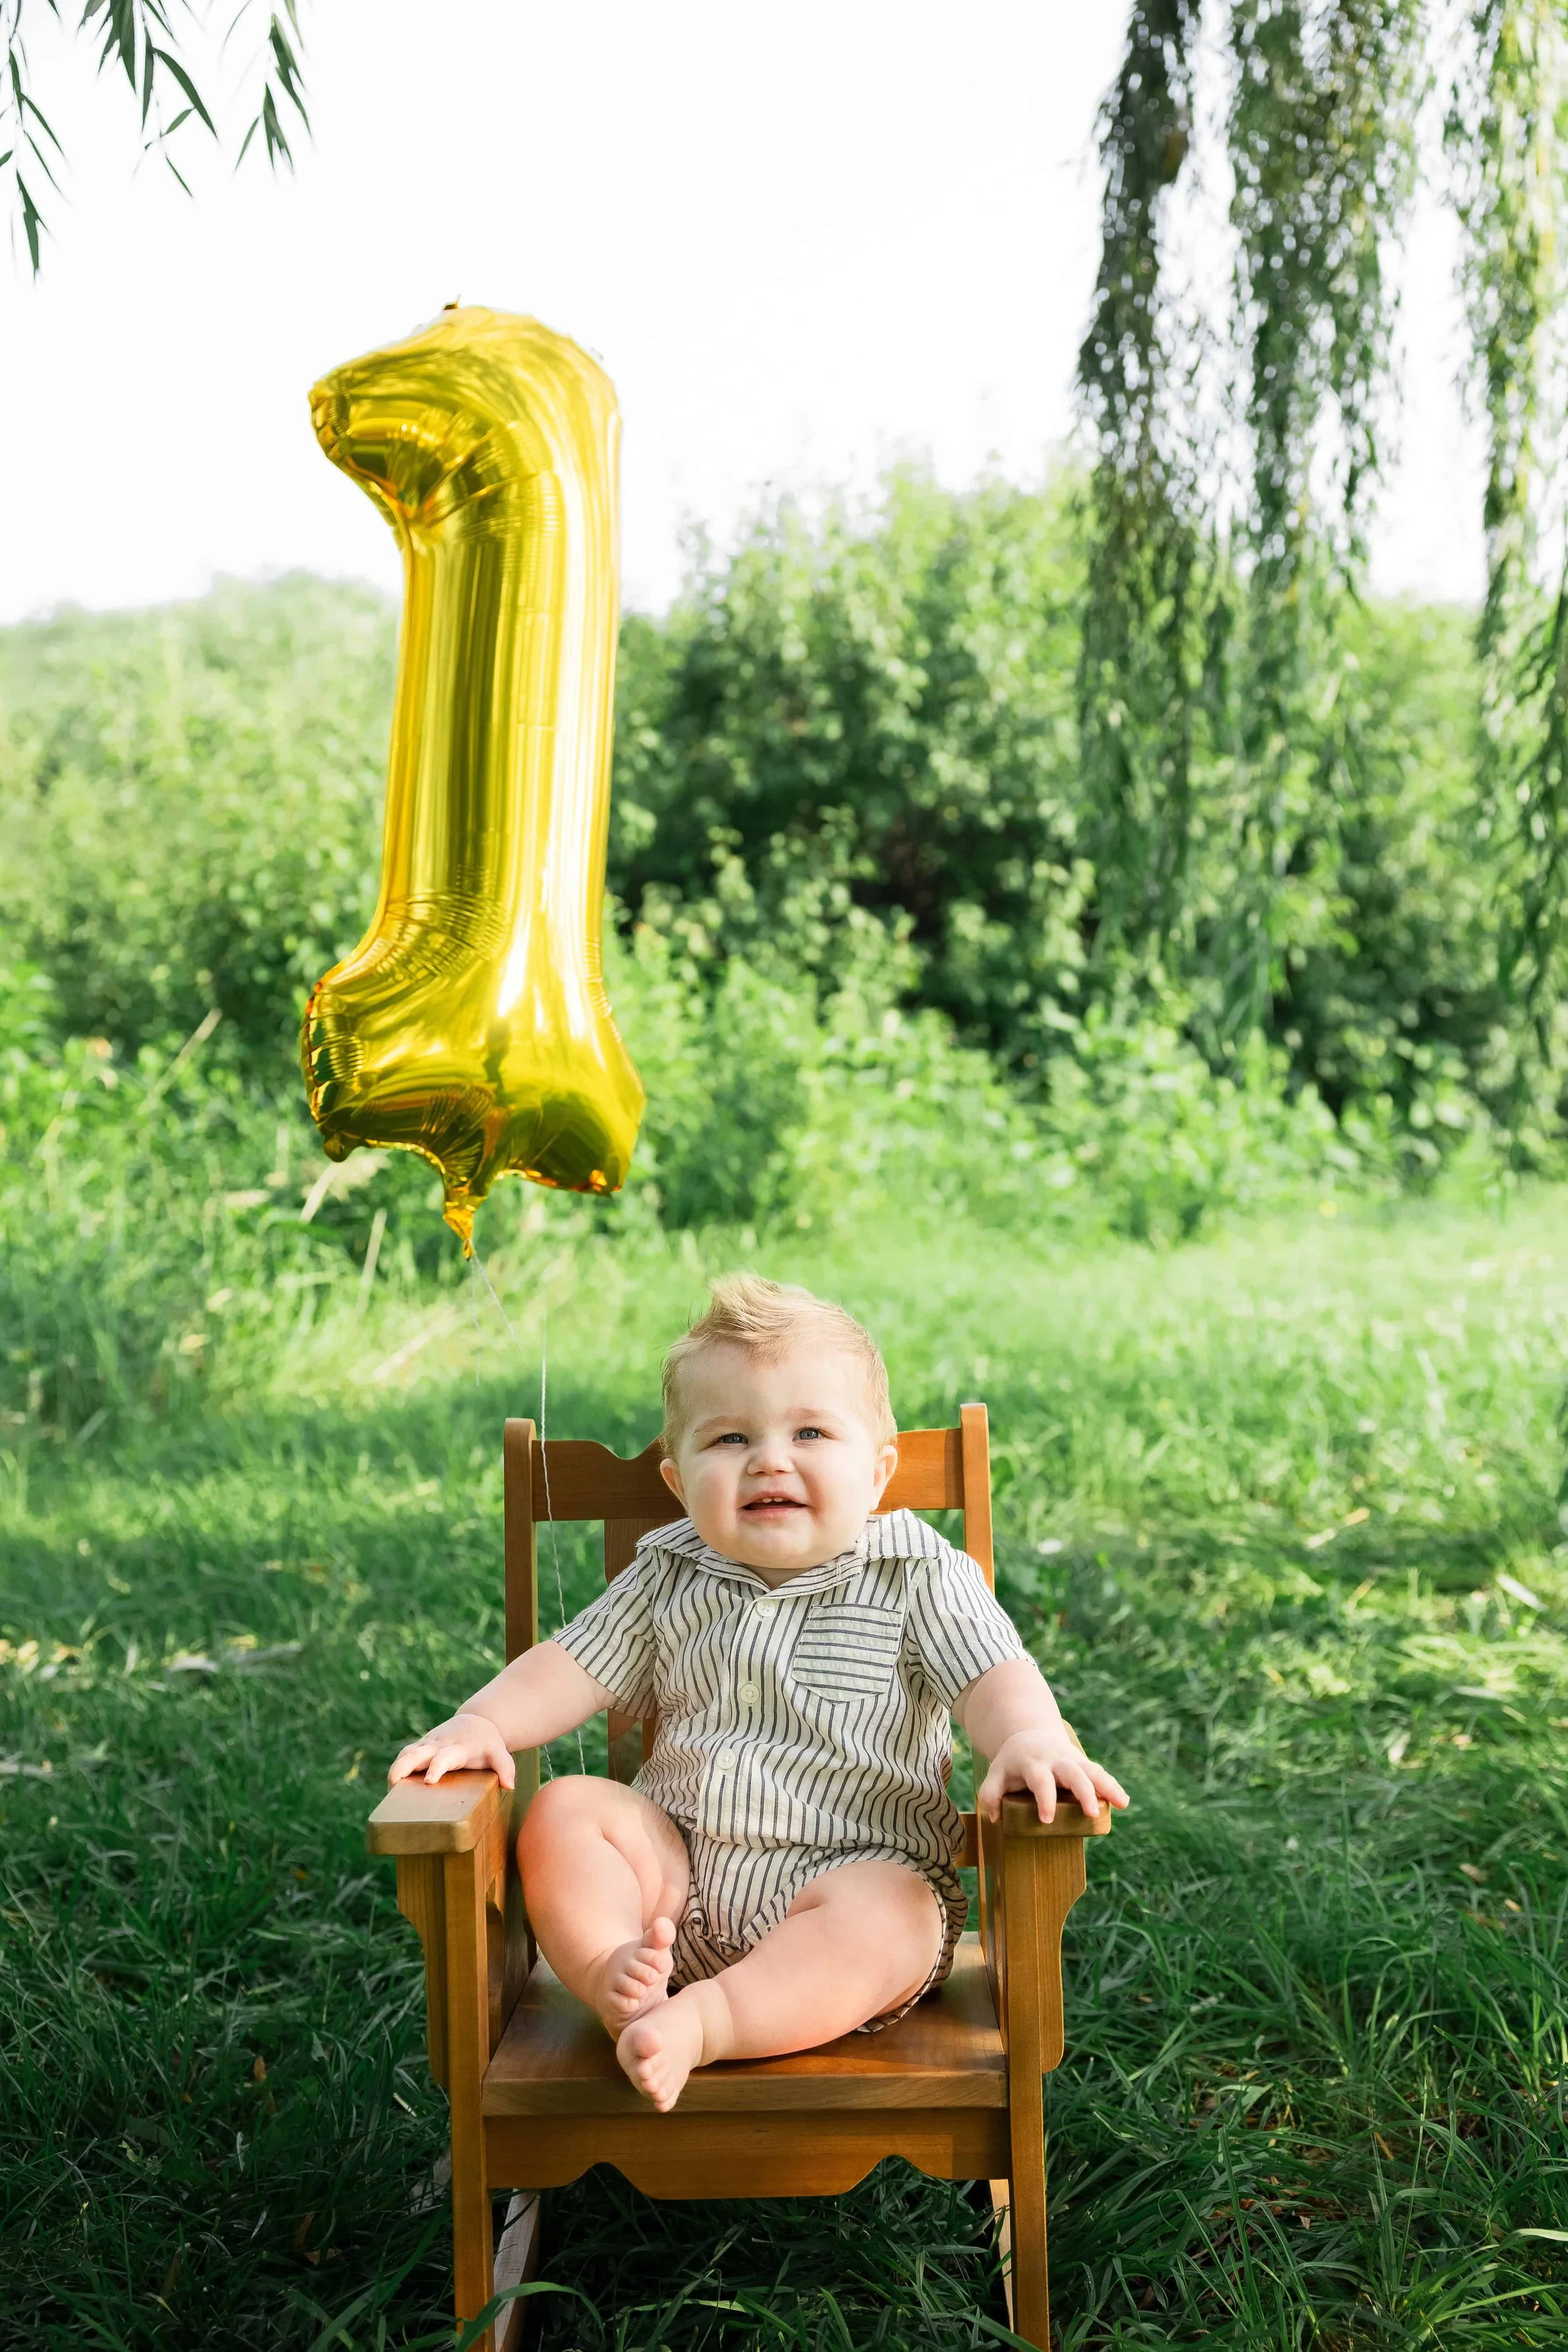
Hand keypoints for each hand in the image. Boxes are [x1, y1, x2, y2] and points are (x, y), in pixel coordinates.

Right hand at [388, 1710, 514, 1789]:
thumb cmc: (487, 1743)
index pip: (444, 1757)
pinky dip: (396, 1769)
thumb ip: (505, 1767)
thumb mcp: (499, 1752)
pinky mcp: (419, 1749)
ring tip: (389, 1792)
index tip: (429, 1781)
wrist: (476, 1722)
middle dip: (403, 1767)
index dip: (436, 1768)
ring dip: (395, 1769)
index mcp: (457, 1748)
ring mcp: (426, 1746)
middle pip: (415, 1753)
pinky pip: (404, 1757)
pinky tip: (392, 1789)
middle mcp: (438, 1745)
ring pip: (405, 1754)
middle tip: (394, 1785)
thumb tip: (510, 1785)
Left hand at [976, 1730, 1128, 1824]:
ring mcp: (1073, 1760)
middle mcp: (1056, 1760)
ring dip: (1108, 1785)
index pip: (1040, 1780)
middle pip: (1073, 1773)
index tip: (1047, 1820)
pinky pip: (1100, 1773)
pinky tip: (1123, 1801)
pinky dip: (1112, 1785)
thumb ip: (990, 1794)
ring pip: (1093, 1770)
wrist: (1030, 1736)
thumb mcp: (996, 1774)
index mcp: (1033, 1762)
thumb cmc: (1013, 1764)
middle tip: (1091, 1813)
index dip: (1044, 1799)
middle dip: (1084, 1792)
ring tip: (1122, 1803)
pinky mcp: (1084, 1764)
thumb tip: (995, 1817)